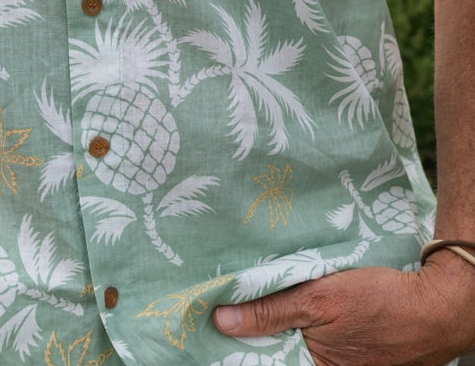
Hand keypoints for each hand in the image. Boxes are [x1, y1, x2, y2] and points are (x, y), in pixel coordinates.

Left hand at [213, 255, 474, 365]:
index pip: (267, 358)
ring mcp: (346, 363)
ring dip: (284, 321)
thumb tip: (221, 321)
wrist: (438, 304)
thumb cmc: (382, 303)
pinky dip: (307, 320)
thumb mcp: (320, 300)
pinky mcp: (357, 351)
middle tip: (232, 302)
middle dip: (260, 329)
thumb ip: (271, 311)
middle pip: (282, 350)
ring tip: (259, 296)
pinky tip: (295, 298)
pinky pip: (320, 338)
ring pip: (301, 342)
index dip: (242, 341)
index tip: (216, 321)